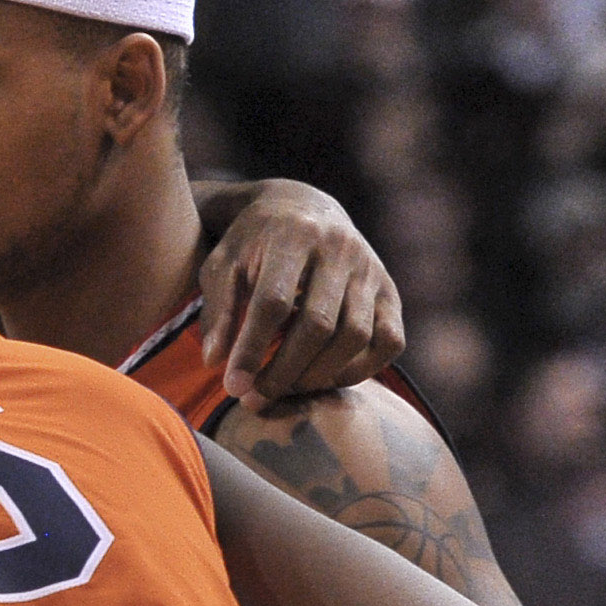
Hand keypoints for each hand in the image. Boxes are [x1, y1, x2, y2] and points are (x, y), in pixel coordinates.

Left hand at [200, 181, 404, 405]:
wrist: (302, 207)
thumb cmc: (253, 244)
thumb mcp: (223, 265)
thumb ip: (218, 310)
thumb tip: (215, 362)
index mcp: (291, 237)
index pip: (273, 302)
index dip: (253, 349)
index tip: (234, 386)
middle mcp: (339, 249)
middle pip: (317, 325)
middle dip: (284, 371)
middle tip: (256, 398)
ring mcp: (370, 270)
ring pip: (355, 336)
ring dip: (318, 375)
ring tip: (285, 390)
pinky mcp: (389, 290)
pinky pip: (389, 341)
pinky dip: (361, 370)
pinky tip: (325, 379)